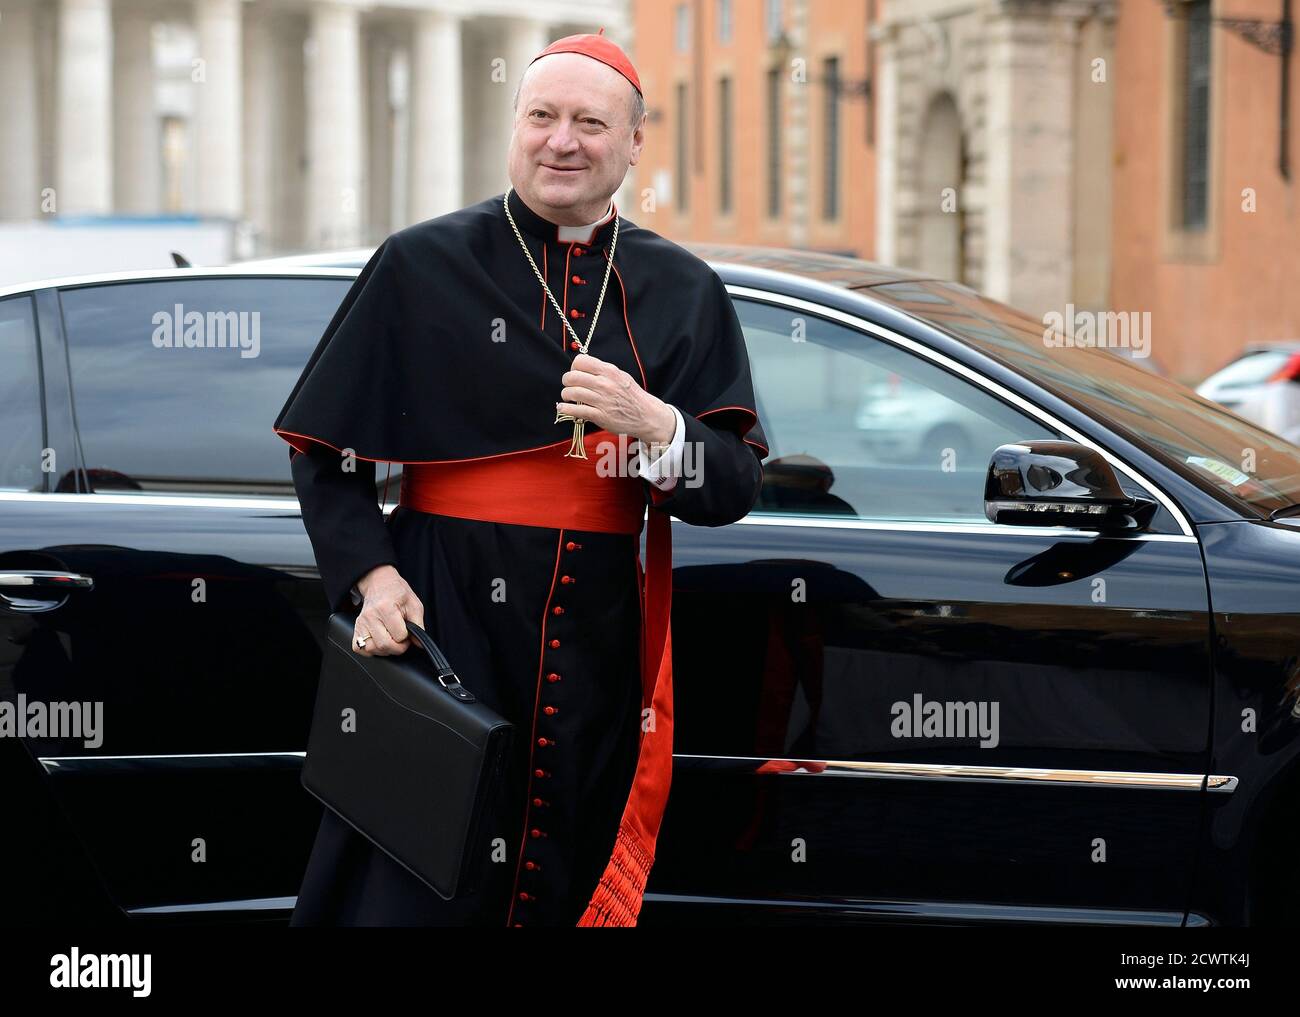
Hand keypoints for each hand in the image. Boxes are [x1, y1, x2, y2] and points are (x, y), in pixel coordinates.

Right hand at [352, 564, 424, 656]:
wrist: (380, 584)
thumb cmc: (397, 593)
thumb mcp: (414, 604)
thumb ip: (418, 624)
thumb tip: (419, 643)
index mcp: (386, 608)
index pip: (399, 636)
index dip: (407, 638)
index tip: (408, 633)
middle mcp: (371, 616)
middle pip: (384, 645)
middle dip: (397, 647)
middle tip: (401, 639)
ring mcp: (361, 623)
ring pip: (371, 649)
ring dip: (384, 650)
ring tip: (390, 640)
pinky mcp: (356, 628)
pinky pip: (360, 648)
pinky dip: (370, 650)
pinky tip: (378, 642)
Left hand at [556, 353, 675, 445]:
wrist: (647, 415)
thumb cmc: (633, 396)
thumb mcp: (621, 376)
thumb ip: (604, 371)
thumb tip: (585, 368)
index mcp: (610, 371)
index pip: (581, 361)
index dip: (574, 367)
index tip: (575, 373)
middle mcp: (605, 384)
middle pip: (572, 377)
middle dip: (567, 381)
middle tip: (569, 386)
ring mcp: (602, 400)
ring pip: (572, 393)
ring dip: (566, 395)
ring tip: (567, 397)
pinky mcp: (600, 416)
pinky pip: (576, 410)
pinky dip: (566, 409)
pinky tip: (563, 408)